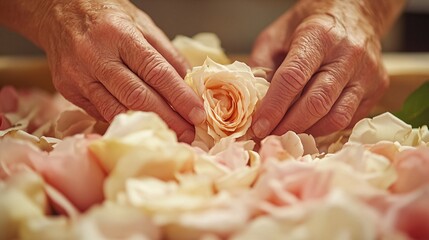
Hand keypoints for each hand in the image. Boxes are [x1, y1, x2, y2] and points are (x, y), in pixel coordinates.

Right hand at [37, 0, 204, 142]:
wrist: (59, 11)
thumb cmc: (106, 16)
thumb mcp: (142, 25)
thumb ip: (167, 54)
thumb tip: (189, 84)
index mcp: (120, 35)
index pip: (156, 71)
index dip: (179, 96)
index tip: (198, 115)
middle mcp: (96, 56)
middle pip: (137, 96)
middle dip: (168, 119)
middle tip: (189, 134)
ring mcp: (78, 75)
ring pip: (117, 110)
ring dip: (148, 126)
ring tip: (172, 135)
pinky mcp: (67, 90)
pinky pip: (101, 112)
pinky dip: (125, 120)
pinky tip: (142, 125)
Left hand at [250, 0, 402, 137]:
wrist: (355, 13)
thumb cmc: (310, 24)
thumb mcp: (277, 34)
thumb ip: (262, 64)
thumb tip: (253, 102)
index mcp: (318, 35)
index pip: (293, 78)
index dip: (274, 107)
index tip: (258, 126)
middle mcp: (348, 54)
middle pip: (316, 102)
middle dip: (288, 126)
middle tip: (268, 137)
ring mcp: (367, 72)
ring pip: (336, 117)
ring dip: (307, 131)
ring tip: (286, 134)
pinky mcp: (377, 87)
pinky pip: (349, 119)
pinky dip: (324, 128)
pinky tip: (308, 126)